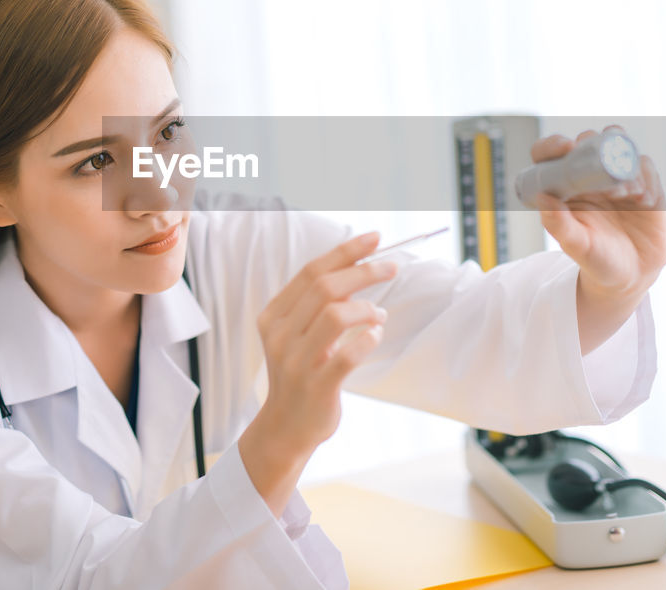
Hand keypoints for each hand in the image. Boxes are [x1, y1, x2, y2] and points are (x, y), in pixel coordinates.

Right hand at [238, 231, 396, 514]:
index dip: (346, 252)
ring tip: (379, 315)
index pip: (312, 271)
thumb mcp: (297, 335)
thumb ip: (318, 305)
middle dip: (364, 272)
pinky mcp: (316, 386)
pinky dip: (368, 340)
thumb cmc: (300, 374)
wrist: (285, 427)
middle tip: (392, 267)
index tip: (375, 238)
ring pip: (335, 315)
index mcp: (274, 316)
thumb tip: (357, 269)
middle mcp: (280, 335)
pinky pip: (347, 355)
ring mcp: (296, 361)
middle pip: (325, 288)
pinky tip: (375, 337)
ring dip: (367, 308)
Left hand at [529, 127, 665, 352]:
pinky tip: (643, 200)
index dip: (553, 145)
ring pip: (619, 147)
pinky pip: (646, 165)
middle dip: (595, 145)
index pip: (551, 154)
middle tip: (603, 169)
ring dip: (623, 162)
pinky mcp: (645, 183)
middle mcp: (589, 176)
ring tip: (626, 194)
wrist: (631, 274)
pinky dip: (645, 176)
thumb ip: (558, 225)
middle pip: (588, 140)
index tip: (565, 147)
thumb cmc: (595, 260)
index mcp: (564, 186)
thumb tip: (542, 197)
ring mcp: (617, 177)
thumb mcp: (576, 245)